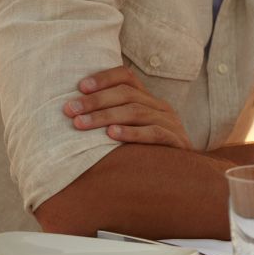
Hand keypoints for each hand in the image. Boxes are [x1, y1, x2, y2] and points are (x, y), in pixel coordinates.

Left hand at [62, 66, 191, 149]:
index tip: (80, 87)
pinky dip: (132, 132)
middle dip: (95, 101)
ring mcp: (171, 123)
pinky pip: (154, 133)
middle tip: (69, 110)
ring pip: (136, 111)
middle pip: (126, 93)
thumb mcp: (130, 132)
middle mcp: (160, 107)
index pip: (127, 77)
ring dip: (104, 116)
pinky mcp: (177, 141)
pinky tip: (111, 134)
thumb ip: (110, 121)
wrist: (183, 177)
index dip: (104, 78)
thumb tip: (70, 116)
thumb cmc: (146, 155)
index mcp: (148, 100)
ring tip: (80, 124)